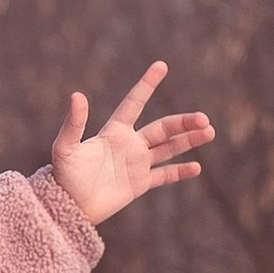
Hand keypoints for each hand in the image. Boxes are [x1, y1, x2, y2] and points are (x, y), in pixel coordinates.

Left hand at [49, 63, 214, 225]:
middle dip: (183, 123)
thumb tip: (77, 95)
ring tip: (209, 131)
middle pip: (162, 128)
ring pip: (168, 148)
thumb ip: (73, 124)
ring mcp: (137, 164)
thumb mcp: (65, 148)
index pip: (134, 103)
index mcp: (114, 132)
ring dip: (189, 140)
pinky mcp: (140, 184)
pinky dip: (180, 172)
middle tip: (203, 119)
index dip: (146, 84)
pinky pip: (164, 175)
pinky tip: (196, 167)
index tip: (161, 65)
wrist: (70, 206)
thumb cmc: (64, 176)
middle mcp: (129, 144)